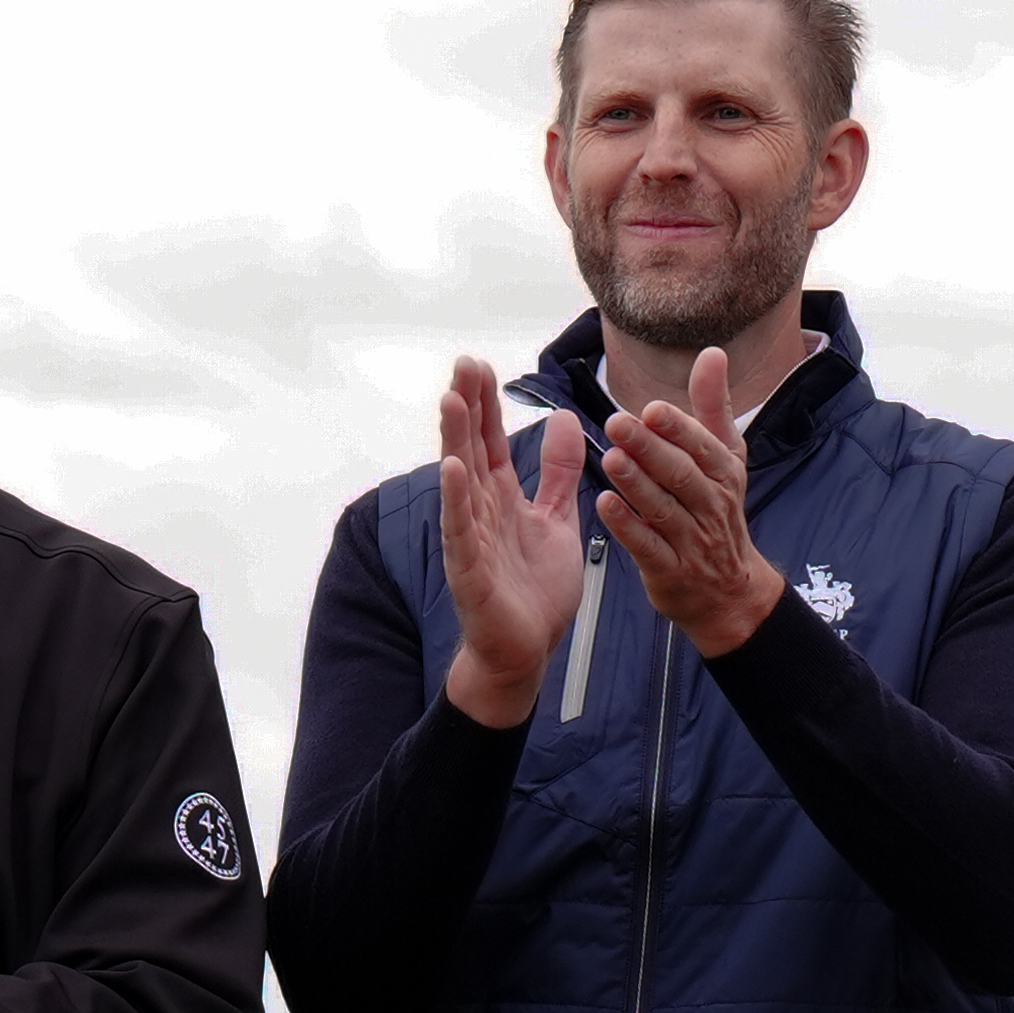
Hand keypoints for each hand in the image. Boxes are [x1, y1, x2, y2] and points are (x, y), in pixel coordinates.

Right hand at [437, 355, 590, 727]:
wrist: (526, 650)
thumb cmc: (535, 590)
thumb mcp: (556, 518)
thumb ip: (556, 473)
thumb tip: (563, 419)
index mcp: (501, 498)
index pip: (490, 441)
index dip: (485, 404)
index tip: (478, 365)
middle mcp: (480, 512)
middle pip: (471, 449)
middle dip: (467, 407)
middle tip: (462, 363)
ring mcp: (471, 539)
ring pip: (461, 482)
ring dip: (454, 440)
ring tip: (450, 400)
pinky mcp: (470, 571)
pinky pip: (461, 530)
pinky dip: (456, 500)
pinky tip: (453, 470)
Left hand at [598, 347, 783, 657]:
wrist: (730, 591)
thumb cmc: (718, 514)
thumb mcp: (725, 460)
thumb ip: (712, 408)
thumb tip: (712, 354)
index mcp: (723, 475)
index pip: (702, 446)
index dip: (678, 428)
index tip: (651, 408)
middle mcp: (711, 505)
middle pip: (680, 474)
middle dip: (650, 448)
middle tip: (617, 424)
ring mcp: (692, 540)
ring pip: (663, 508)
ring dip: (636, 484)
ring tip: (610, 459)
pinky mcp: (670, 571)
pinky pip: (648, 547)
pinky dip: (627, 526)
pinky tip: (605, 505)